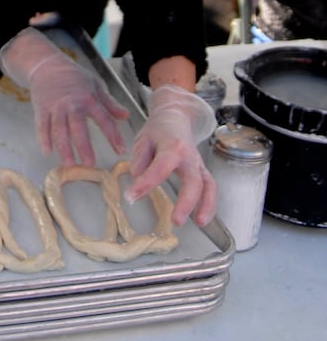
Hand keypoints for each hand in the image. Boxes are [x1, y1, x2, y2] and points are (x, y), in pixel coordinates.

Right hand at [0, 28, 128, 165]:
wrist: (48, 65)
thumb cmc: (74, 76)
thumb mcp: (95, 85)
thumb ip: (110, 103)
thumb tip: (126, 116)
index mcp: (89, 99)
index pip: (104, 119)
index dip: (113, 135)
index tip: (120, 150)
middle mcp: (72, 104)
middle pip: (78, 127)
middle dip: (84, 146)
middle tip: (90, 164)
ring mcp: (56, 107)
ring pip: (59, 129)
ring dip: (64, 147)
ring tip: (69, 164)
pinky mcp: (41, 109)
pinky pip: (42, 125)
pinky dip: (43, 138)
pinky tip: (47, 151)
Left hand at [125, 85, 216, 227]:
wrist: (175, 117)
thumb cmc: (157, 130)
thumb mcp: (142, 141)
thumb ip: (140, 164)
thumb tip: (139, 187)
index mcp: (172, 146)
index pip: (161, 167)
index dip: (146, 183)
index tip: (131, 197)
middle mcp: (189, 156)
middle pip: (193, 180)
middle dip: (187, 201)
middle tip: (176, 221)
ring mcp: (198, 164)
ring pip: (209, 185)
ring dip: (207, 205)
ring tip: (199, 223)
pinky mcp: (201, 171)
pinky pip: (210, 187)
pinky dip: (209, 204)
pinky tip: (202, 218)